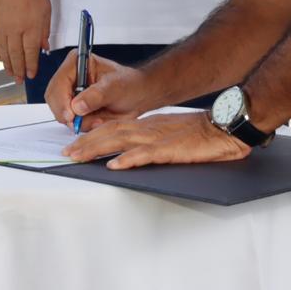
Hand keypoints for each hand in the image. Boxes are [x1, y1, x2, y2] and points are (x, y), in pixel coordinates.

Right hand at [0, 0, 49, 83]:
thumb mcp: (46, 10)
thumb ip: (44, 31)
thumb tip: (44, 47)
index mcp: (31, 27)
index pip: (31, 53)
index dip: (31, 66)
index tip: (32, 74)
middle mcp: (15, 30)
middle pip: (16, 56)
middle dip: (19, 71)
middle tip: (20, 80)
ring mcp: (2, 27)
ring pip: (4, 52)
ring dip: (8, 66)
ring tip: (11, 74)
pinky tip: (2, 59)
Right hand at [45, 50, 150, 129]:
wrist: (138, 97)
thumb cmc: (129, 84)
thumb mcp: (116, 87)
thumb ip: (96, 95)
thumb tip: (77, 106)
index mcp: (77, 63)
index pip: (59, 82)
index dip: (62, 101)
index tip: (71, 115)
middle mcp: (70, 78)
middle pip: (54, 99)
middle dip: (68, 114)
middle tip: (82, 122)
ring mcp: (70, 94)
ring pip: (61, 113)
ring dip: (79, 121)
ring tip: (100, 118)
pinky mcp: (74, 108)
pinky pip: (70, 122)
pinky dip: (83, 125)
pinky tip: (98, 120)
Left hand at [62, 112, 249, 169]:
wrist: (224, 126)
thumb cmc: (200, 132)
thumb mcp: (170, 132)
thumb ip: (150, 139)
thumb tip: (130, 152)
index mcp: (148, 124)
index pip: (113, 127)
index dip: (91, 136)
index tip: (74, 145)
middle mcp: (147, 128)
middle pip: (109, 133)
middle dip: (85, 143)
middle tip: (66, 153)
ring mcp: (157, 138)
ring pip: (120, 141)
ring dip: (97, 149)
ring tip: (78, 157)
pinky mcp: (169, 149)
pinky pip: (145, 154)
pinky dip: (128, 159)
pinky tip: (115, 165)